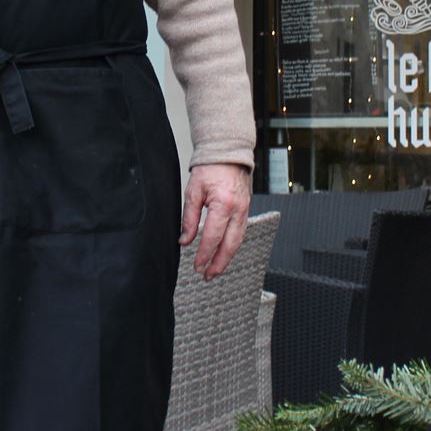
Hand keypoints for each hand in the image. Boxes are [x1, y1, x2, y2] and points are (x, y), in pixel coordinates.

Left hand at [180, 163, 251, 279]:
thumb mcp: (193, 192)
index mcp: (224, 204)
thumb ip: (189, 218)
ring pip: (238, 242)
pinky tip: (223, 253)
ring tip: (215, 270)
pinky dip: (232, 246)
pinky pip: (240, 233)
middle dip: (219, 264)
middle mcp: (238, 210)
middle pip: (230, 245)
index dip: (205, 254)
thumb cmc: (210, 169)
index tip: (197, 266)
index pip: (213, 237)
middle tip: (207, 276)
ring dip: (226, 258)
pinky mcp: (246, 210)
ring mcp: (245, 211)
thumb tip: (185, 240)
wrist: (227, 154)